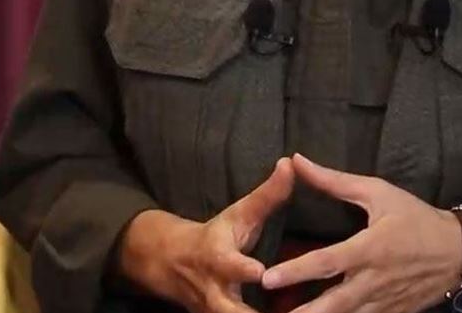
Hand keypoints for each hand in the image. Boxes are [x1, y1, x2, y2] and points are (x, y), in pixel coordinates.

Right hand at [117, 156, 294, 312]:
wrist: (171, 264)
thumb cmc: (215, 235)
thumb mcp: (238, 214)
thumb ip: (267, 195)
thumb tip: (290, 164)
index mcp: (217, 258)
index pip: (229, 264)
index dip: (243, 269)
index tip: (260, 272)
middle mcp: (215, 292)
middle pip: (229, 312)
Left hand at [260, 154, 461, 312]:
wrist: (459, 253)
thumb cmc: (416, 218)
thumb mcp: (378, 193)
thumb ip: (335, 181)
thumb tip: (298, 161)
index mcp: (369, 249)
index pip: (326, 263)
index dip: (295, 271)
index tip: (268, 278)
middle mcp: (373, 281)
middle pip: (332, 304)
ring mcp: (383, 303)